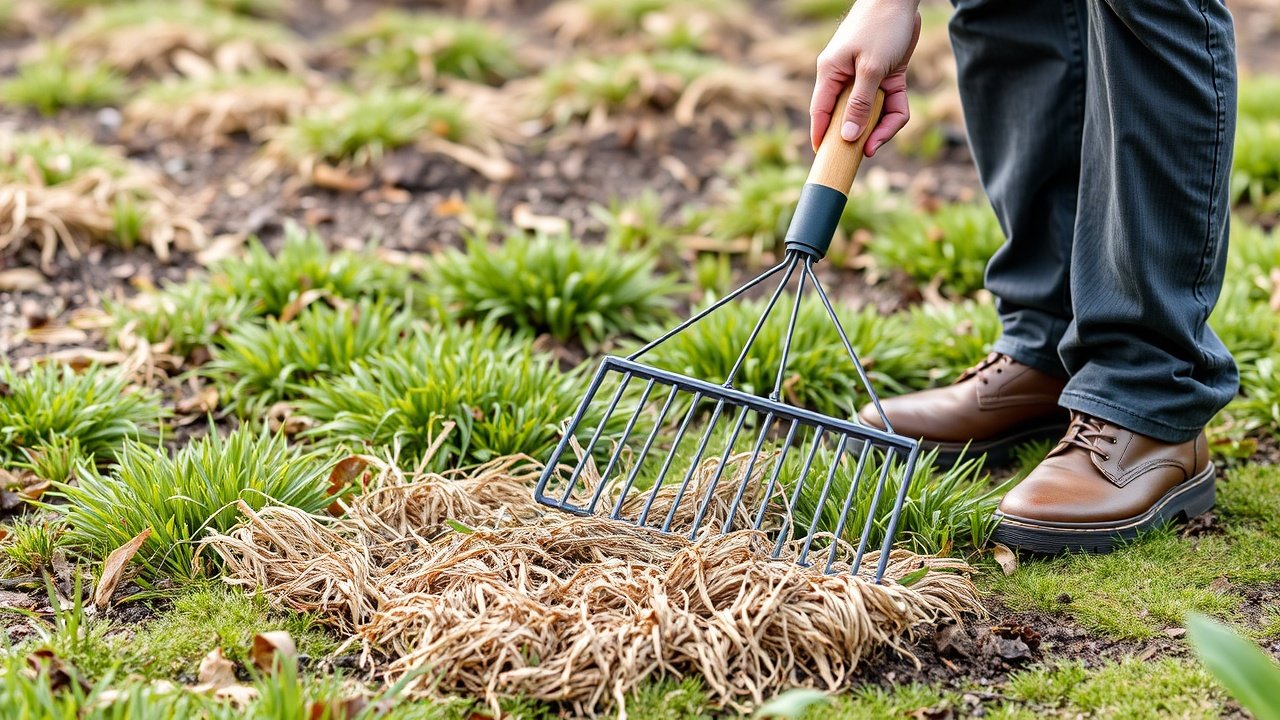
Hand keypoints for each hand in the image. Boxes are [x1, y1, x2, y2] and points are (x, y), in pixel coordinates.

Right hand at [810, 0, 921, 156]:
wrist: (902, 0)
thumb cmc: (881, 28)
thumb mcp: (871, 69)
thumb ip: (859, 104)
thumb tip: (847, 137)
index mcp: (831, 73)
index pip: (819, 111)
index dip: (820, 134)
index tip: (822, 157)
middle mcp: (845, 78)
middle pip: (847, 116)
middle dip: (858, 135)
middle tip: (865, 153)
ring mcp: (866, 78)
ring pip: (871, 113)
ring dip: (880, 127)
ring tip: (883, 139)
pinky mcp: (887, 77)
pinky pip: (888, 104)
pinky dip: (894, 113)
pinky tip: (896, 121)